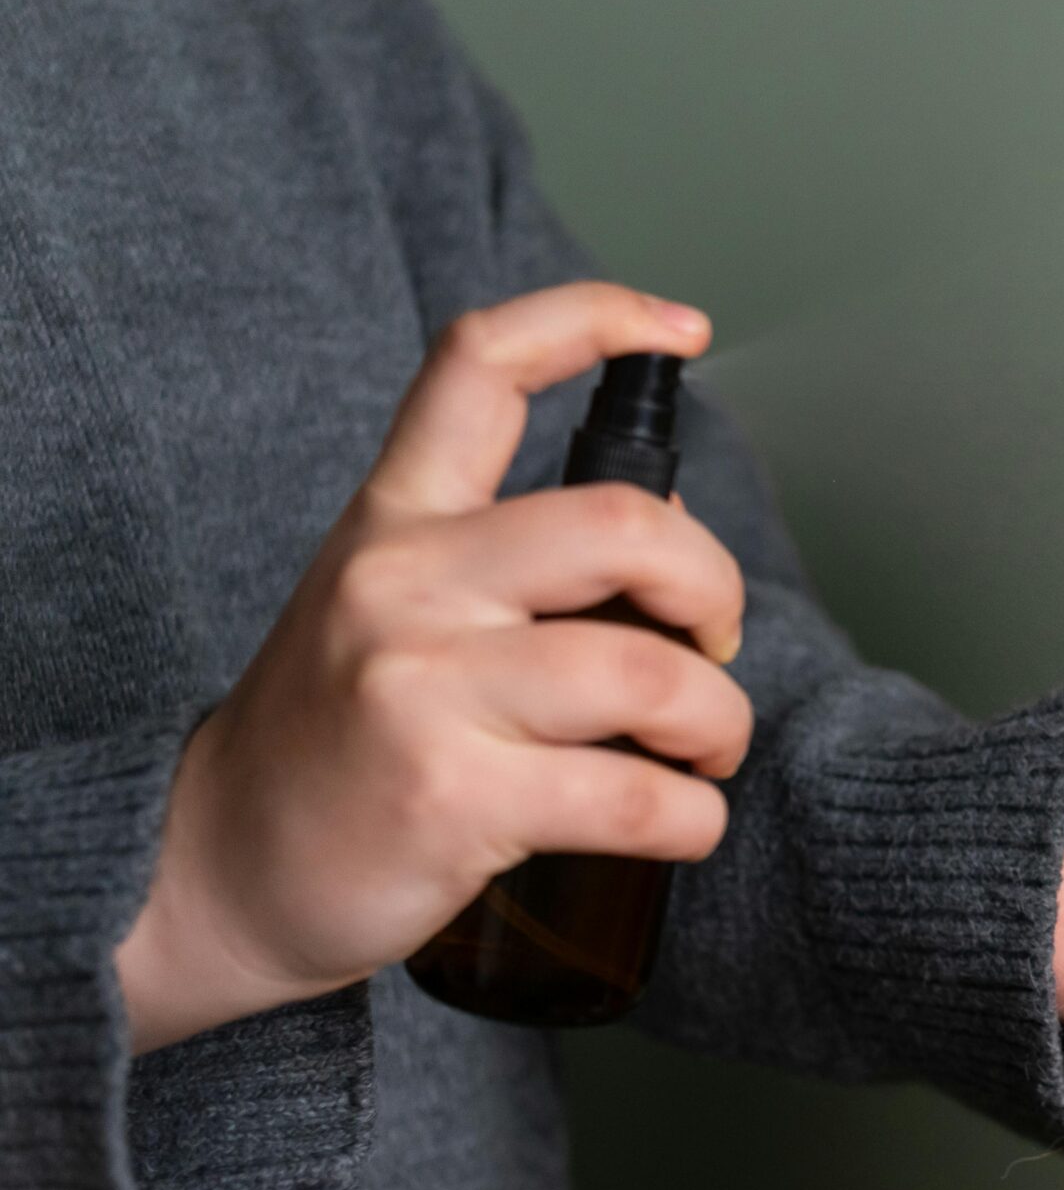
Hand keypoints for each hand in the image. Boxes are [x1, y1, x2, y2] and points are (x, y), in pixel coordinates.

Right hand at [113, 284, 753, 1051]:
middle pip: (624, 528)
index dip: (596, 318)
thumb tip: (675, 545)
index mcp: (394, 520)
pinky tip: (683, 824)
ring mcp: (422, 690)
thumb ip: (506, 558)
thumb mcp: (387, 607)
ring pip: (649, 676)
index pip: (482, 364)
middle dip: (713, 588)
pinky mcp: (451, 798)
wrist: (217, 872)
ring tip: (705, 752)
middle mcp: (403, 585)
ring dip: (719, 723)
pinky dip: (695, 819)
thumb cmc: (338, 742)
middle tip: (713, 645)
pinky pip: (636, 799)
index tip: (685, 330)